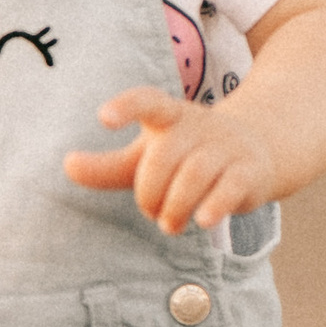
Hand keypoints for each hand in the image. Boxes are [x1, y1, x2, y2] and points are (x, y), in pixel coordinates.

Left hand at [64, 85, 272, 237]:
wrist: (258, 150)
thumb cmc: (187, 155)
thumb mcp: (146, 158)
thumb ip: (108, 166)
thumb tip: (67, 165)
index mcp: (169, 116)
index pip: (148, 101)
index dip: (126, 107)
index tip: (103, 118)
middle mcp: (198, 126)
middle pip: (164, 157)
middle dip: (149, 193)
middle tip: (151, 214)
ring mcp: (227, 146)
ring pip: (195, 174)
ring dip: (175, 207)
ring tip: (170, 225)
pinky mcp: (249, 171)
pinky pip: (231, 187)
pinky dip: (214, 206)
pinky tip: (202, 221)